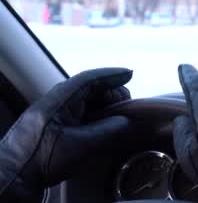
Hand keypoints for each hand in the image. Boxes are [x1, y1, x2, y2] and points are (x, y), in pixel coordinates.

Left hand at [0, 68, 132, 201]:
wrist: (12, 177)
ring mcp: (53, 114)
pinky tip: (104, 125)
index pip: (90, 79)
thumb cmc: (42, 158)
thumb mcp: (81, 145)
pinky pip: (78, 114)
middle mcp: (56, 102)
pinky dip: (95, 116)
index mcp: (60, 99)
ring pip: (84, 102)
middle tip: (128, 104)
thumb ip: (108, 130)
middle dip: (111, 93)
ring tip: (120, 116)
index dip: (112, 75)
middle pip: (89, 90)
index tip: (129, 74)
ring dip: (104, 106)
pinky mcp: (52, 127)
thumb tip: (127, 121)